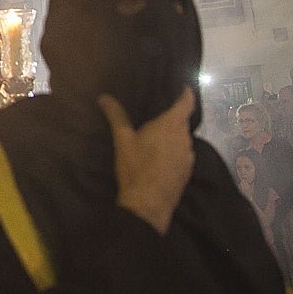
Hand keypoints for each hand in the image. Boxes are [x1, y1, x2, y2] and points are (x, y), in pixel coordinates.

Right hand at [98, 86, 195, 234]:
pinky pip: (182, 154)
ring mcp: (188, 156)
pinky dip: (174, 151)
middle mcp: (185, 138)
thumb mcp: (122, 139)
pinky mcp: (187, 172)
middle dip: (172, 118)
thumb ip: (115, 116)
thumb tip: (104, 97)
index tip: (184, 88)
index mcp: (171, 125)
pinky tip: (160, 158)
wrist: (148, 205)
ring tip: (157, 138)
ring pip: (182, 139)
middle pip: (182, 122)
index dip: (186, 94)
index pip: (186, 103)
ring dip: (173, 136)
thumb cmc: (135, 167)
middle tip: (158, 115)